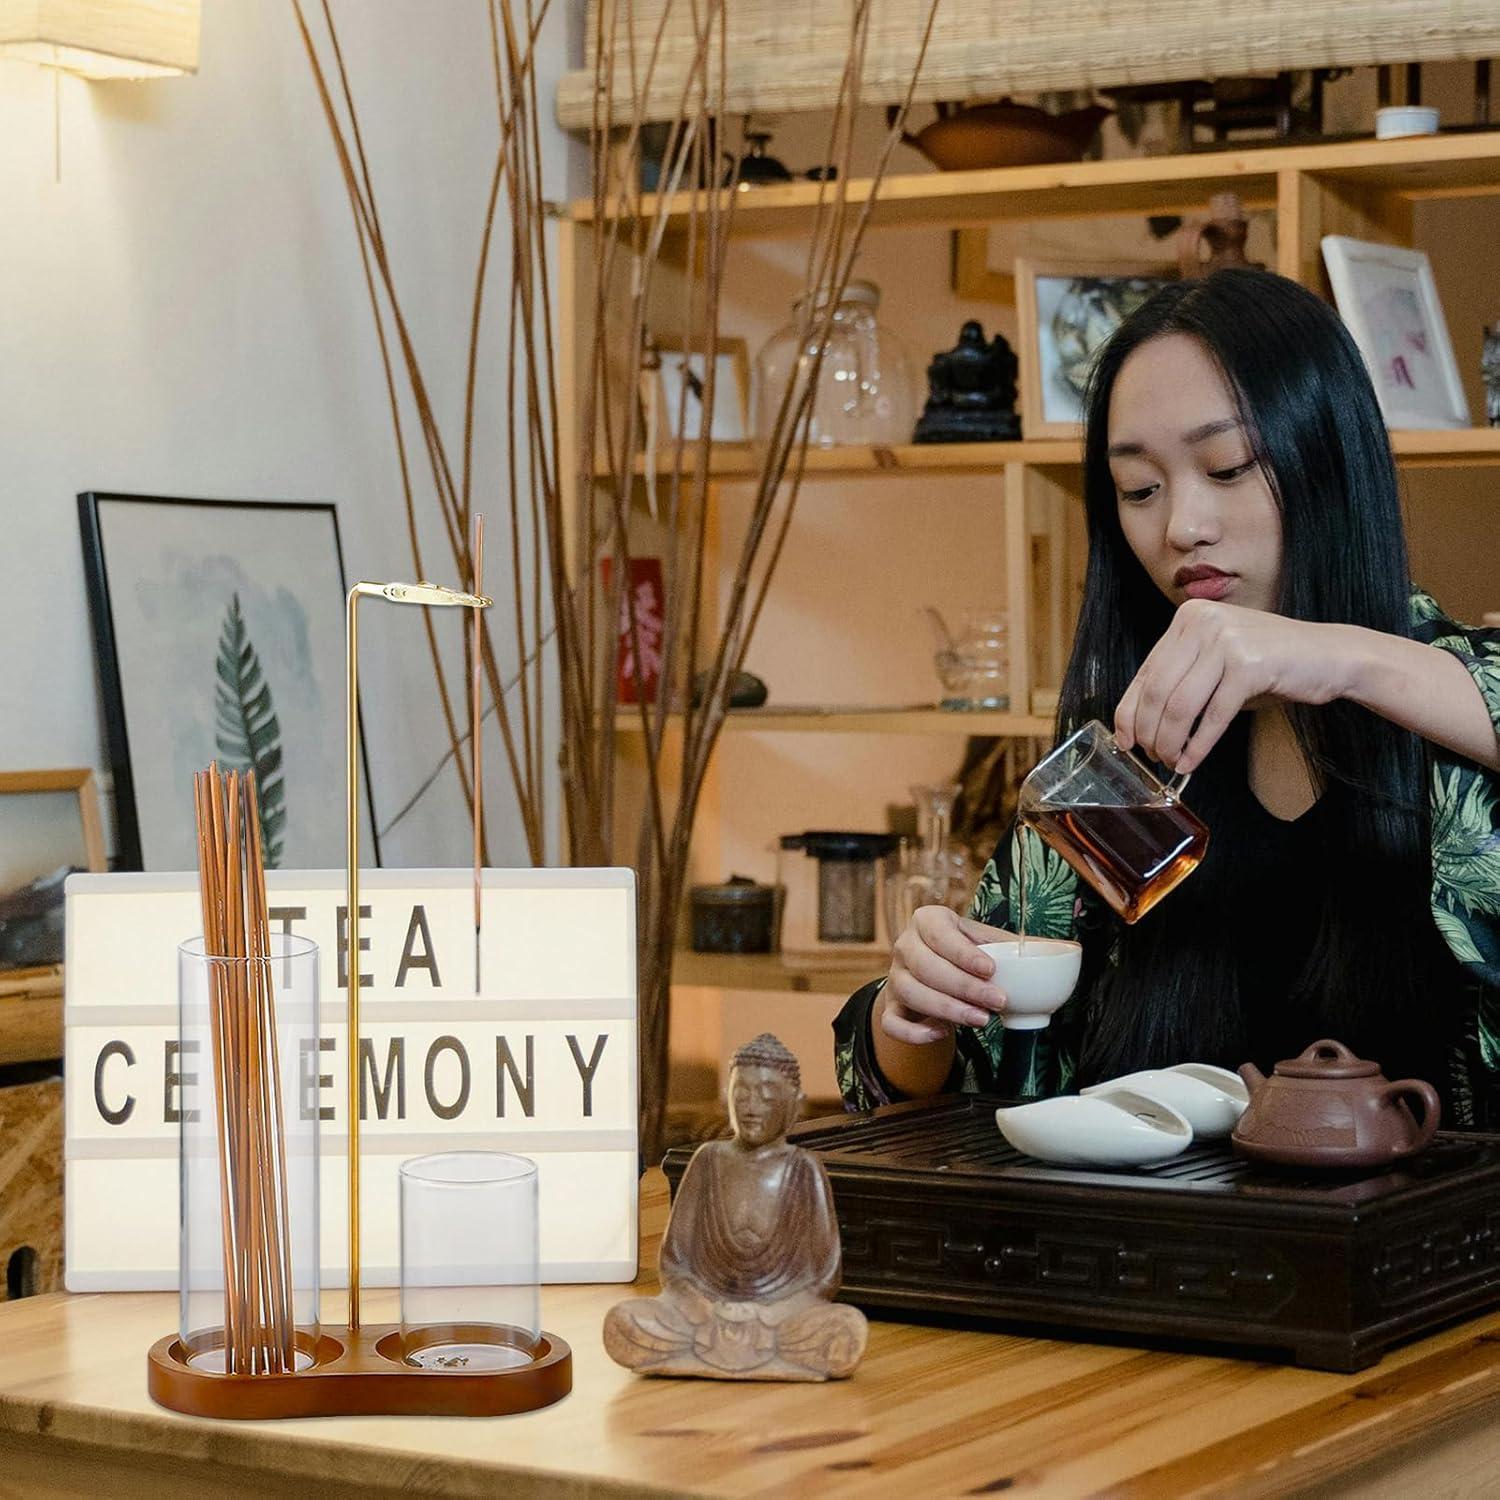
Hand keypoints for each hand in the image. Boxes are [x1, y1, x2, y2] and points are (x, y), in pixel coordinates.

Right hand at [881, 905, 1011, 1044]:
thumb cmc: (961, 953)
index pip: (939, 933)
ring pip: (911, 993)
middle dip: (964, 987)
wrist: (930, 973)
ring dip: (947, 1009)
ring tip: (981, 1020)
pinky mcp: (891, 1006)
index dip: (963, 953)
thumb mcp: (983, 941)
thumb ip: (1012, 946)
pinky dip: (914, 1032)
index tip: (991, 970)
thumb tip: (1065, 952)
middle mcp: (905, 946)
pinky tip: (941, 1033)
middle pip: (926, 966)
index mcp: (927, 921)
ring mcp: (895, 977)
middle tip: (998, 1001)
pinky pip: (892, 1022)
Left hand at [1115, 600, 1358, 773]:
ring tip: (1171, 762)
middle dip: (1149, 732)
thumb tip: (1140, 722)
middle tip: (1152, 757)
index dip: (1129, 712)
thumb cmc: (1270, 663)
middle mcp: (1203, 622)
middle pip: (1158, 691)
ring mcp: (1227, 642)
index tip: (1125, 741)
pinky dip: (1198, 746)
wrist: (1330, 655)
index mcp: (1188, 617)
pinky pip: (1212, 717)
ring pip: (1180, 706)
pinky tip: (1190, 762)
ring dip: (1171, 743)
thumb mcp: (1216, 660)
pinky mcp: (1249, 666)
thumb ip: (1181, 678)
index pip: (1145, 672)